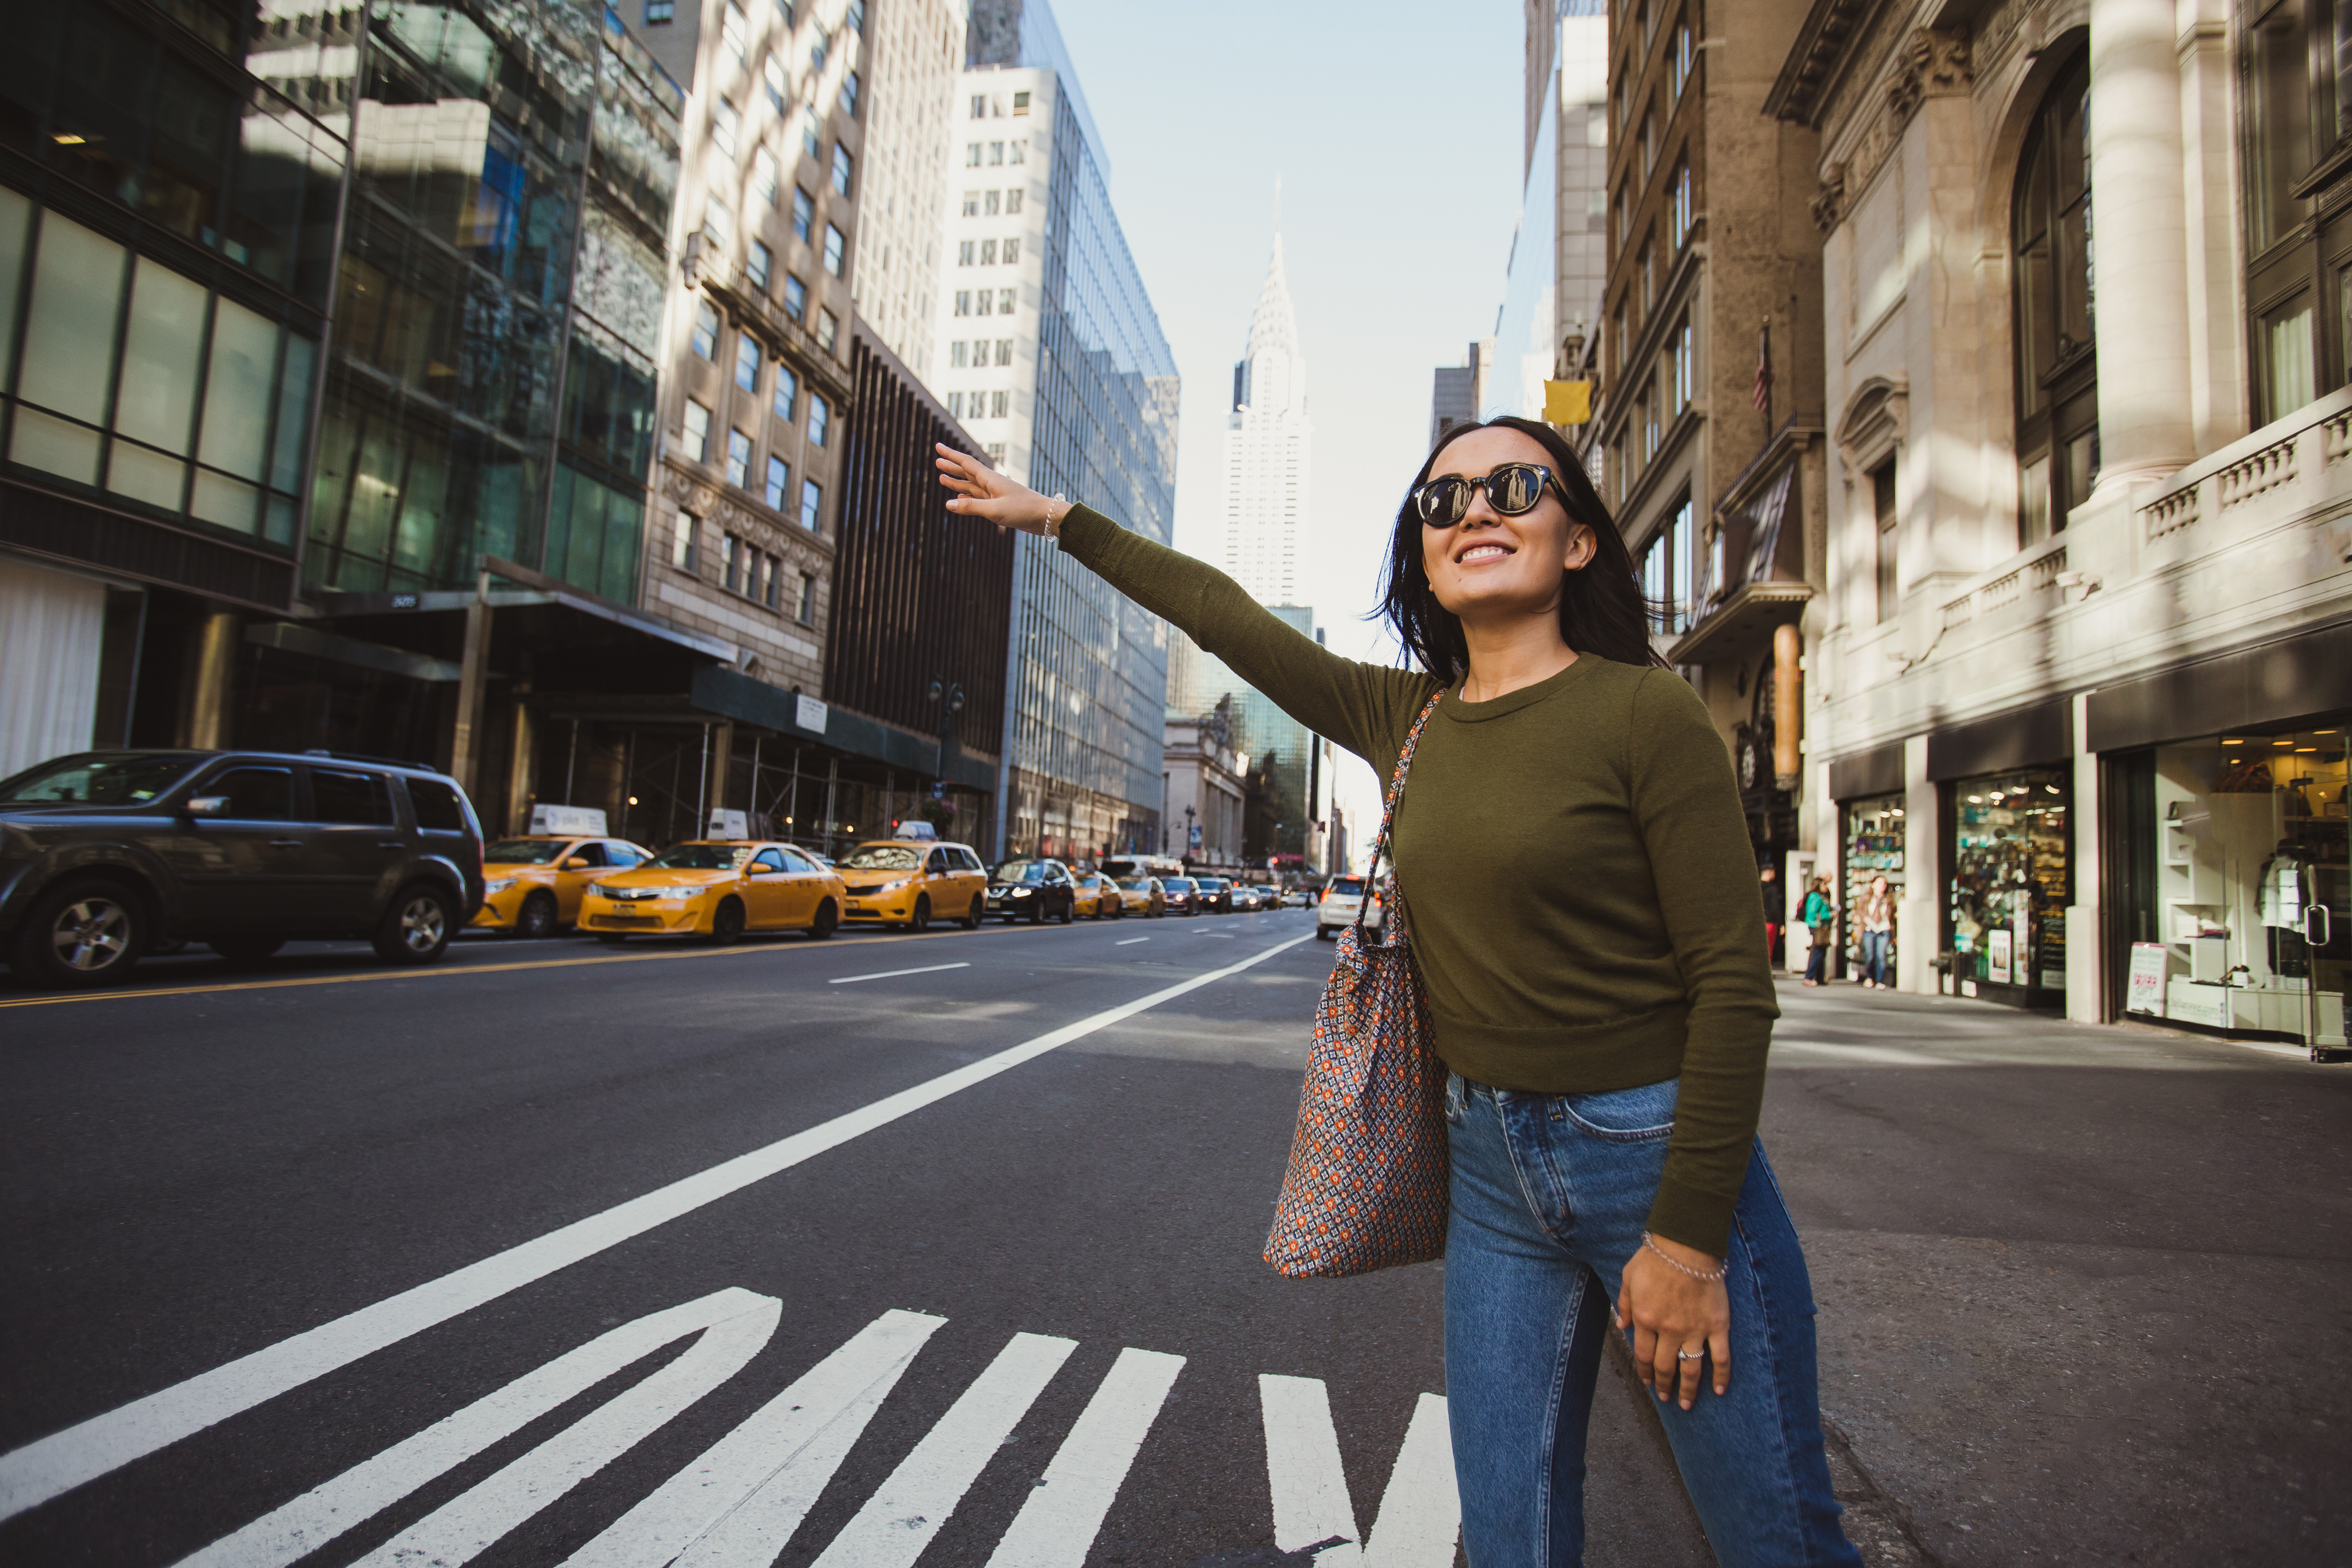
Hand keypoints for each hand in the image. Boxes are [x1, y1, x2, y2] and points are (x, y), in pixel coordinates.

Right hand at [935, 443, 1054, 533]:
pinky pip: (979, 498)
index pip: (966, 463)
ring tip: (942, 478)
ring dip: (957, 482)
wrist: (1046, 517)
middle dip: (952, 467)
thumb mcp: (995, 510)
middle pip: (967, 472)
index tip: (938, 446)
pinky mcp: (1000, 504)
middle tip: (937, 461)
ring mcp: (996, 494)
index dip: (951, 455)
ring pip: (972, 486)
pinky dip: (967, 497)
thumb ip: (971, 507)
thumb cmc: (1023, 510)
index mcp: (991, 479)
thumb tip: (947, 505)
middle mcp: (992, 483)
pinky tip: (959, 499)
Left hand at [1615, 1234, 1730, 1409]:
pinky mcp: (1716, 1325)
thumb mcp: (1629, 1277)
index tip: (1646, 1381)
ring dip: (1688, 1390)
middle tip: (1664, 1396)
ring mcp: (1694, 1330)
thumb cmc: (1656, 1257)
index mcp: (1646, 1319)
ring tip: (1686, 1403)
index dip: (1644, 1372)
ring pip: (1690, 1369)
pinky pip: (1720, 1357)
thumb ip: (1624, 1304)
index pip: (1644, 1356)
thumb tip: (1621, 1326)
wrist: (1687, 1245)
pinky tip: (1719, 1390)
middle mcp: (1668, 1330)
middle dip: (1663, 1385)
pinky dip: (1721, 1376)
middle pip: (1665, 1367)